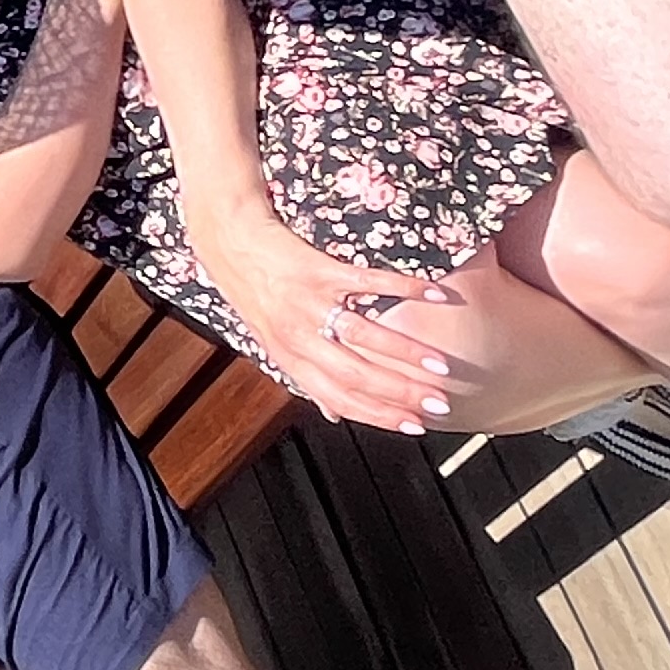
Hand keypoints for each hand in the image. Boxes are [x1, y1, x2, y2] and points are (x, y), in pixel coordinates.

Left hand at [186, 206, 455, 430]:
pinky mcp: (319, 269)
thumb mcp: (274, 344)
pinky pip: (368, 281)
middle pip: (356, 373)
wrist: (228, 242)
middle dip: (401, 393)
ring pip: (364, 334)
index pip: (339, 398)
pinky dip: (405, 288)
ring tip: (441, 364)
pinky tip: (437, 294)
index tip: (417, 427)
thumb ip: (308, 378)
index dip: (379, 416)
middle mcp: (299, 336)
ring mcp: (310, 303)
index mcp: (290, 359)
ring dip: (406, 352)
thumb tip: (336, 415)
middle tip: (440, 402)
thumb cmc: (256, 295)